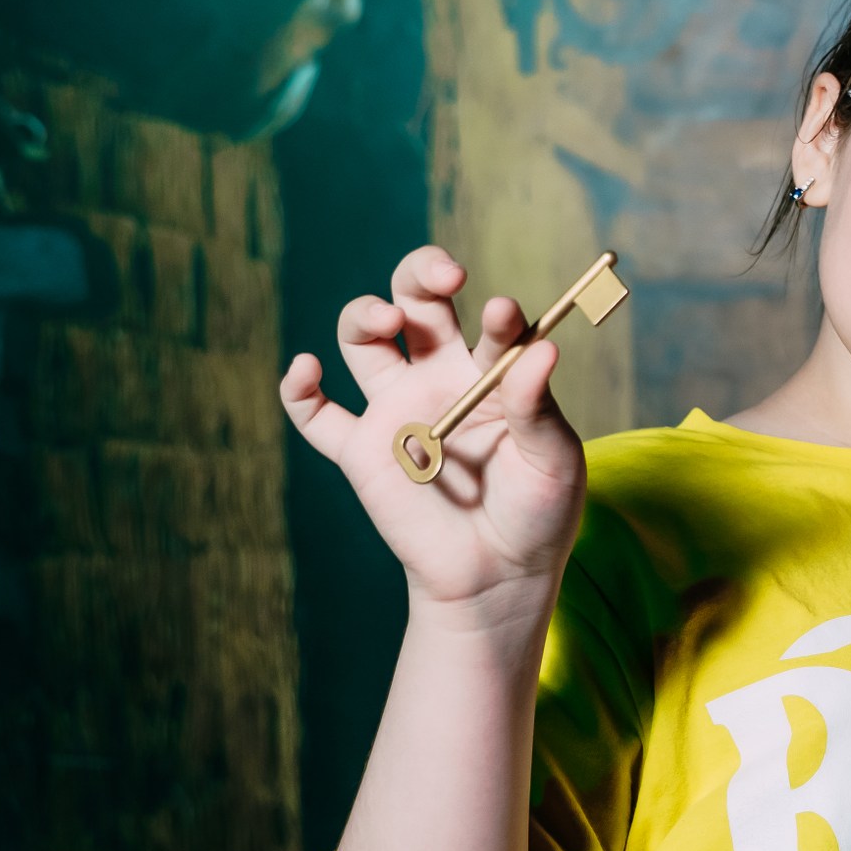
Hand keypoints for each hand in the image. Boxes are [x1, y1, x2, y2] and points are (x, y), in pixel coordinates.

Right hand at [280, 246, 586, 629]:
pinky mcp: (361, 452)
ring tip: (387, 321)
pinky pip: (315, 415)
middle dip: (421, 274)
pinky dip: (298, 389)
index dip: (497, 313)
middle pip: (416, 302)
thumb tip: (543, 346)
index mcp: (492, 372)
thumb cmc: (537, 513)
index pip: (490, 323)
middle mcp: (440, 378)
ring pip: (363, 339)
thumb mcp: (553, 461)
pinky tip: (307, 370)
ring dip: (365, 314)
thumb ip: (540, 406)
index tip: (503, 315)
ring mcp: (397, 410)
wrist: (498, 576)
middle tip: (444, 277)